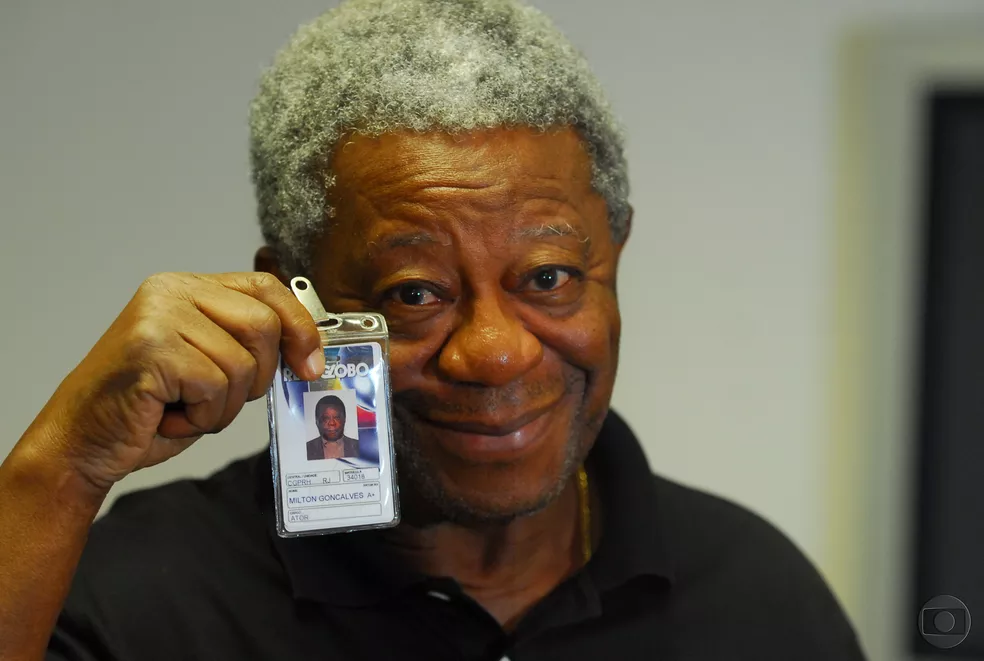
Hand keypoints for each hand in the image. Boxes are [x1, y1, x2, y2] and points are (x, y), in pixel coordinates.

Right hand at [30, 272, 324, 492]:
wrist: (82, 442)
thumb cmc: (149, 408)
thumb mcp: (208, 363)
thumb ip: (246, 343)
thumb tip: (310, 351)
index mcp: (188, 287)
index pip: (266, 288)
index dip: (300, 326)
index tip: (312, 365)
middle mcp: (171, 291)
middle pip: (263, 325)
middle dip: (257, 377)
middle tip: (221, 399)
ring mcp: (159, 317)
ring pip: (242, 363)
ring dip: (223, 406)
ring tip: (185, 409)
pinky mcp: (152, 349)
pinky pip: (215, 386)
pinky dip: (203, 417)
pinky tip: (170, 417)